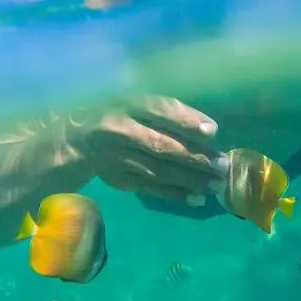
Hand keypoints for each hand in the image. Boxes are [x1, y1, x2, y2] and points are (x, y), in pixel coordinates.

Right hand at [82, 96, 229, 205]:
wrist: (78, 138)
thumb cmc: (121, 113)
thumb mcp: (137, 102)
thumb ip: (166, 112)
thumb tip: (208, 130)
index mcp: (127, 104)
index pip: (159, 110)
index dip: (186, 120)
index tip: (213, 131)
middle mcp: (120, 130)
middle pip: (161, 145)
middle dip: (195, 156)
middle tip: (222, 165)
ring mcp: (118, 157)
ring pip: (158, 170)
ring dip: (189, 179)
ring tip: (216, 184)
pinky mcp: (118, 178)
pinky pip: (150, 188)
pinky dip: (174, 194)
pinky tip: (197, 198)